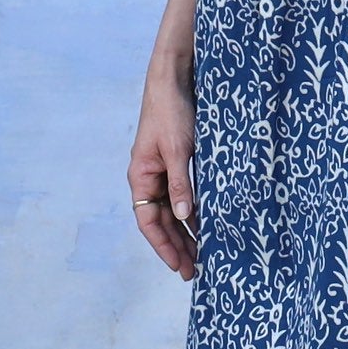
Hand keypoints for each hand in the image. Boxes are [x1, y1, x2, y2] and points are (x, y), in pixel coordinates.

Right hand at [127, 75, 198, 281]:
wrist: (174, 78)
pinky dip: (194, 210)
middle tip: (194, 270)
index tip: (179, 266)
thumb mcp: (178, 149)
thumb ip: (181, 183)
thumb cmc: (171, 111)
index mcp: (141, 176)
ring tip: (202, 253)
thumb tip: (185, 216)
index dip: (163, 245)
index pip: (149, 221)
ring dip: (185, 230)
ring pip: (173, 209)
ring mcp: (163, 169)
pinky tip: (206, 223)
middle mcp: (150, 176)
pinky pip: (183, 193)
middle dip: (176, 244)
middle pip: (161, 220)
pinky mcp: (178, 160)